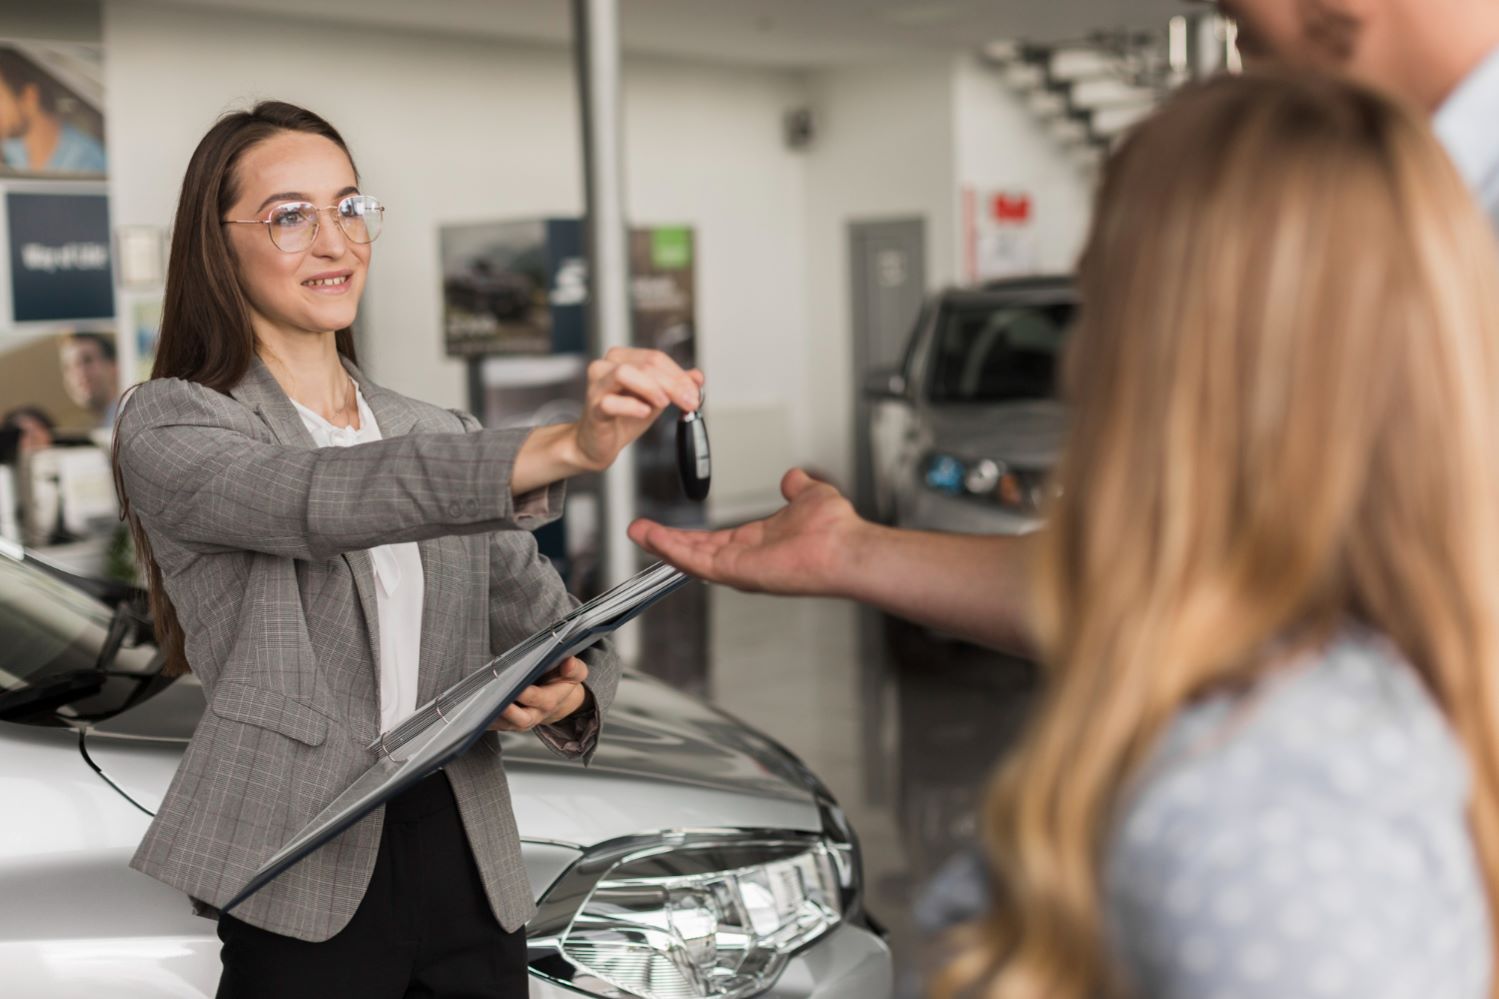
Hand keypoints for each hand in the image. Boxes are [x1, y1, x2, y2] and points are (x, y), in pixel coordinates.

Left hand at [488, 657, 589, 731]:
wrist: (558, 701)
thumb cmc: (562, 682)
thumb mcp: (575, 674)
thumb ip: (574, 669)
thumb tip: (568, 662)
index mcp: (550, 701)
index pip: (538, 699)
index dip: (528, 694)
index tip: (517, 686)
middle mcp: (533, 715)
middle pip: (520, 719)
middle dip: (508, 712)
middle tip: (494, 700)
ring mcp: (518, 721)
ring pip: (503, 723)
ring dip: (491, 715)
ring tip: (479, 703)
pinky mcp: (505, 722)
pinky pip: (492, 724)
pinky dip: (482, 718)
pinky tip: (471, 708)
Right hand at [575, 348, 703, 471]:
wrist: (598, 443)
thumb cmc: (622, 418)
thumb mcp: (655, 399)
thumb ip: (675, 385)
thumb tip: (697, 376)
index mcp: (622, 358)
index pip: (656, 358)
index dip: (679, 375)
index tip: (694, 393)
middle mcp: (606, 366)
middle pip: (646, 364)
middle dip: (673, 384)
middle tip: (689, 401)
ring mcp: (597, 386)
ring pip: (625, 373)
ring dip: (651, 387)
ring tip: (664, 403)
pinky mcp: (594, 408)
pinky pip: (611, 402)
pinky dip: (632, 406)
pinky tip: (644, 412)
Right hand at [627, 468, 869, 595]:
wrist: (847, 546)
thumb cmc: (837, 528)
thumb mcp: (811, 495)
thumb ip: (797, 487)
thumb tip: (792, 477)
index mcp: (757, 541)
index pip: (713, 540)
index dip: (687, 534)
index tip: (665, 528)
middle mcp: (745, 558)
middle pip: (695, 551)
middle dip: (665, 542)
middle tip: (638, 531)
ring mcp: (740, 568)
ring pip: (691, 557)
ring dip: (663, 545)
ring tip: (637, 532)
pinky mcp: (738, 572)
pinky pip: (699, 563)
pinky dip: (676, 551)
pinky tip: (656, 540)